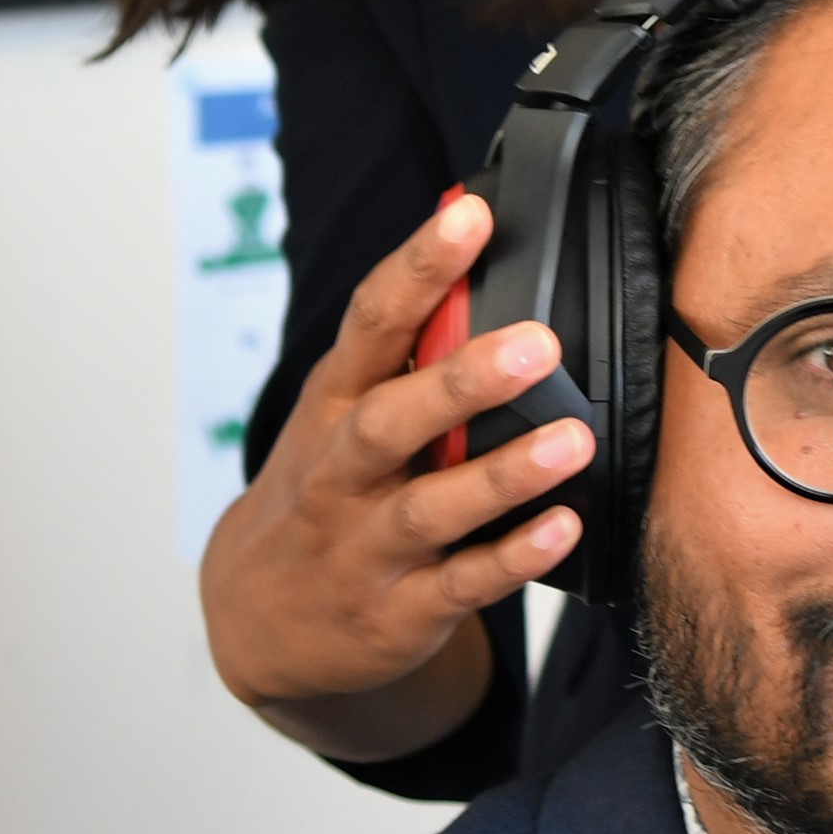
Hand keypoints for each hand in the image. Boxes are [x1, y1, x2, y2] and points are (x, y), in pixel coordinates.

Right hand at [198, 192, 594, 760]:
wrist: (261, 617)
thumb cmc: (327, 486)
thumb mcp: (343, 410)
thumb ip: (407, 344)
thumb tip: (477, 237)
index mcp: (335, 403)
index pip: (372, 323)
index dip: (419, 268)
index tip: (472, 217)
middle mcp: (343, 472)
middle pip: (392, 420)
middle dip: (462, 382)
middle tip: (536, 345)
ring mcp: (367, 546)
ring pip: (431, 508)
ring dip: (503, 475)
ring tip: (571, 439)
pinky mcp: (400, 611)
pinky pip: (462, 584)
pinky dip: (514, 559)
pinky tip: (564, 528)